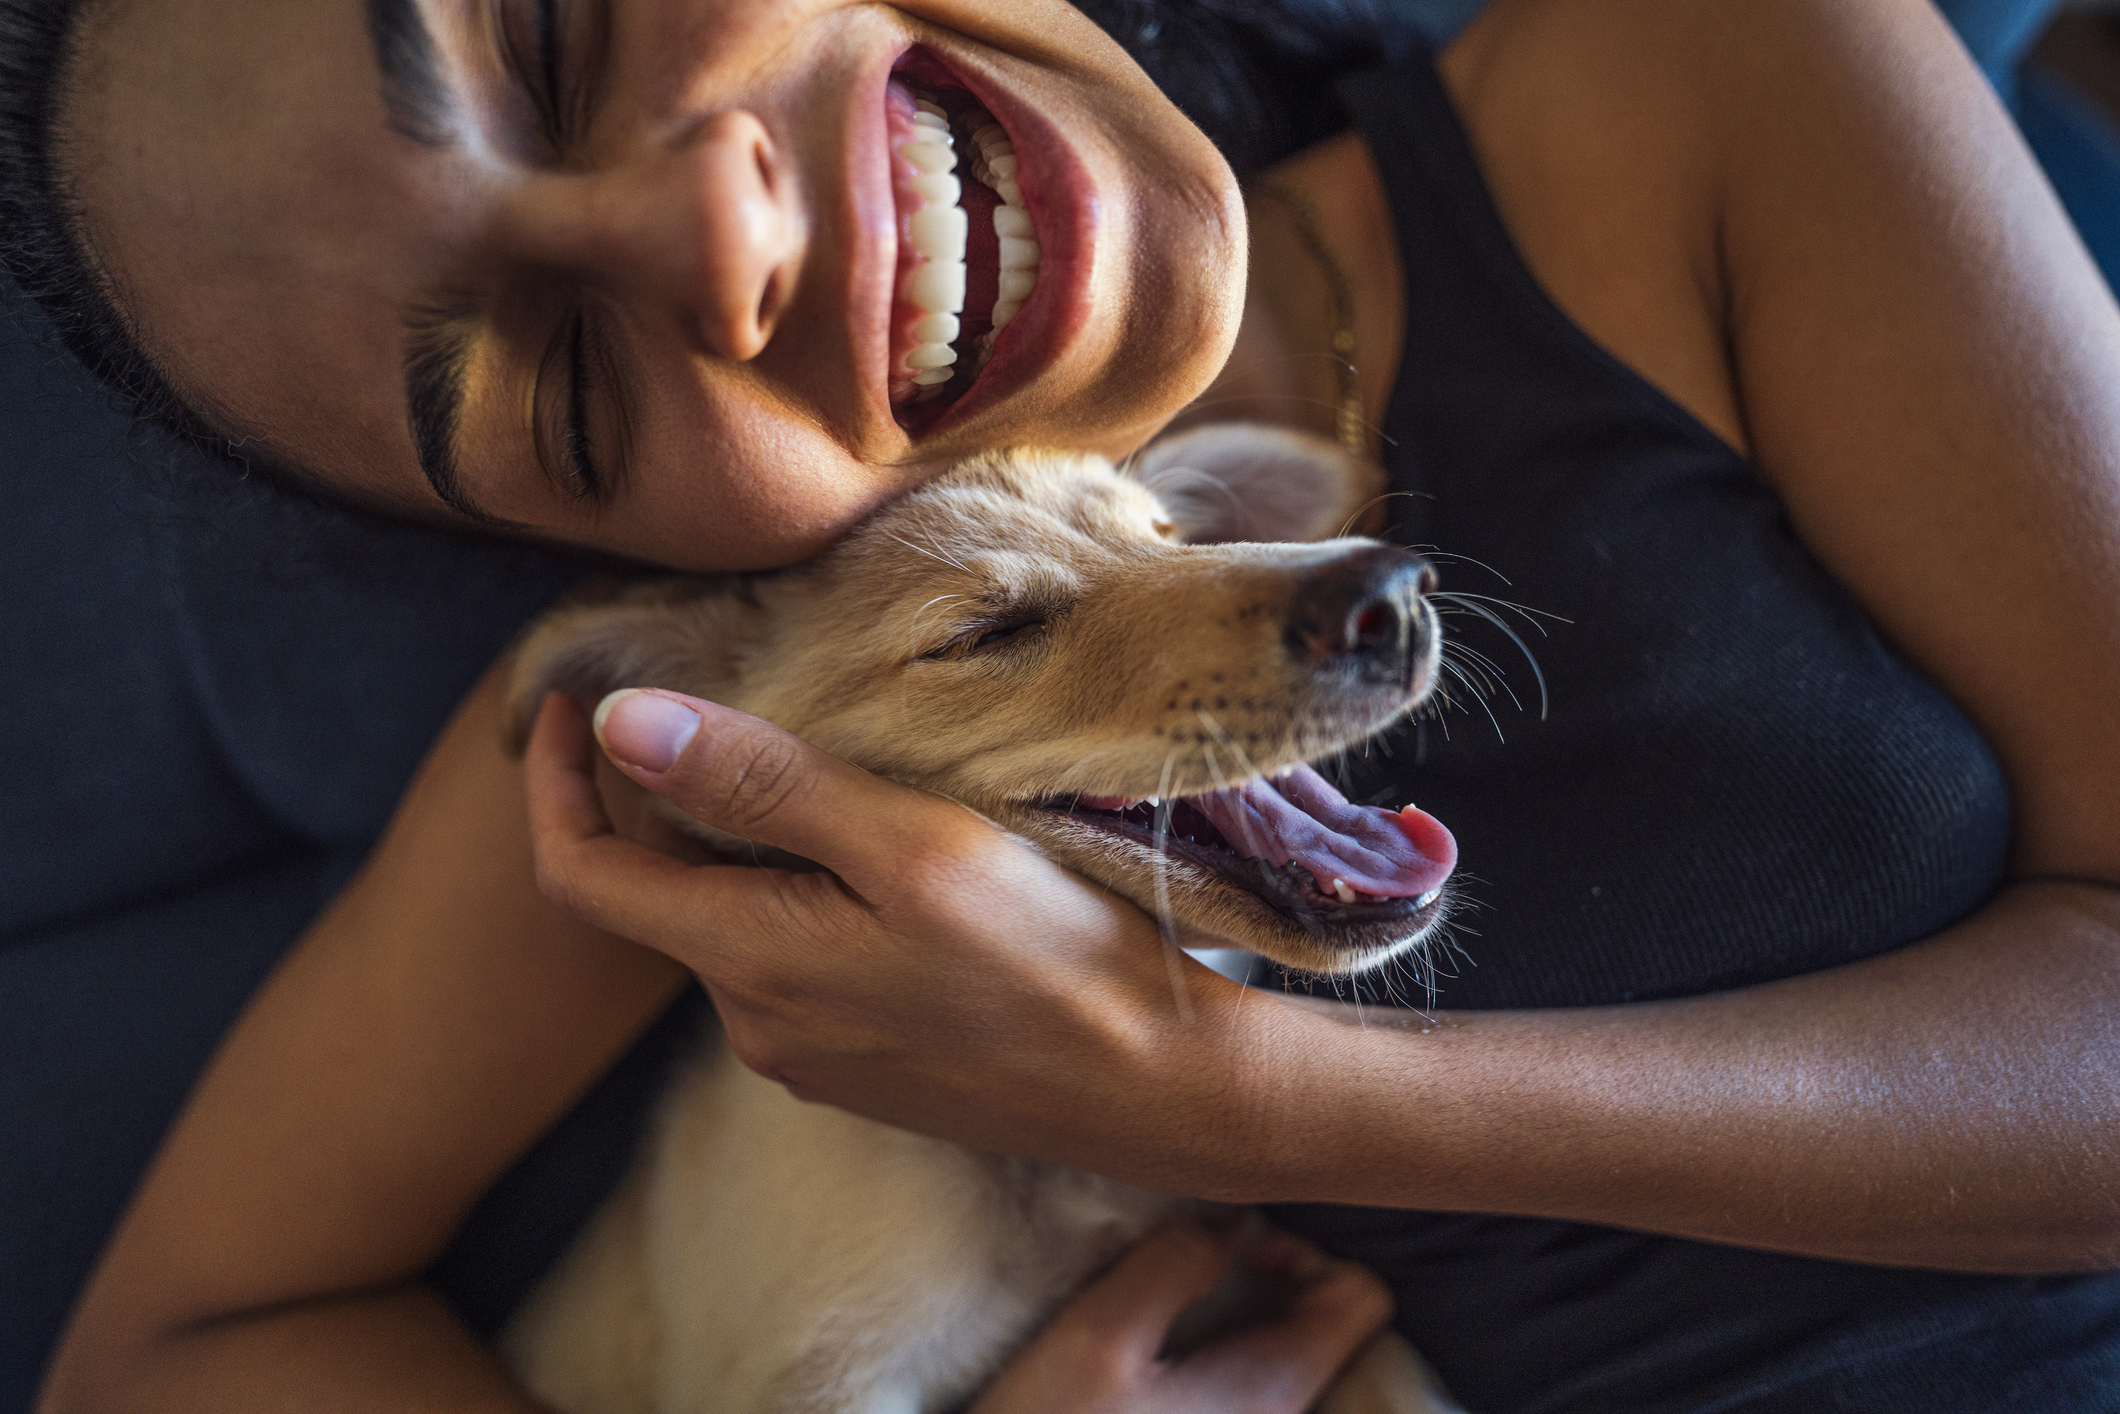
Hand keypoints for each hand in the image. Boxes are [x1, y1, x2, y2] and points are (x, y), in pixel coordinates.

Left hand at [522, 689, 1276, 1194]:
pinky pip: (793, 964)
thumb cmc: (1051, 957)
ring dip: (748, 846)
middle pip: (661, 893)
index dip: (552, 783)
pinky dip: (800, 896)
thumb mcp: (908, 845)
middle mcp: (755, 1024)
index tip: (568, 702)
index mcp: (746, 962)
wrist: (1158, 1089)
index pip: (580, 875)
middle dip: (669, 798)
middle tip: (731, 699)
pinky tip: (880, 857)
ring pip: (734, 924)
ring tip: (829, 767)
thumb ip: (764, 785)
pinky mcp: (863, 1066)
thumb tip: (618, 722)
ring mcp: (808, 1055)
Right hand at [973, 1220, 1393, 1413]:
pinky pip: (1243, 1383)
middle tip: (1191, 1261)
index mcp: (1273, 1390)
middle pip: (1326, 1323)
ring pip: (1281, 1352)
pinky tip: (1153, 1347)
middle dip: (1267, 1275)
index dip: (1305, 1251)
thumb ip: (1172, 1264)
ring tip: (1166, 1296)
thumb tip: (1227, 1220)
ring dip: (1235, 1311)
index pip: (1362, 1296)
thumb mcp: (1098, 1336)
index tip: (1231, 1246)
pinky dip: (1214, 1348)